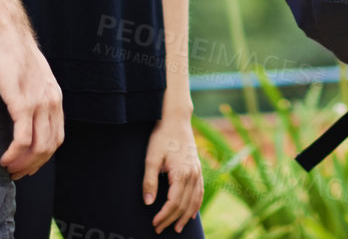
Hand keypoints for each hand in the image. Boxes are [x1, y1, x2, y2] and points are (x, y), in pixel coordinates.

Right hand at [0, 22, 63, 177]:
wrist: (7, 30)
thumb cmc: (14, 50)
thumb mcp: (33, 74)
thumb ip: (34, 91)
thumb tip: (26, 107)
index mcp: (55, 96)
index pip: (56, 137)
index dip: (44, 157)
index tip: (28, 166)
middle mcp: (51, 101)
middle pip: (49, 147)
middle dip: (33, 166)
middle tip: (16, 175)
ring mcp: (38, 103)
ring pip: (38, 147)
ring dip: (23, 164)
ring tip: (8, 170)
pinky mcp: (21, 102)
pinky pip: (22, 138)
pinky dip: (14, 154)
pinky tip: (4, 159)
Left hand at [143, 112, 203, 232]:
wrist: (176, 119)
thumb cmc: (162, 136)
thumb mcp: (151, 157)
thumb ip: (149, 180)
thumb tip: (148, 202)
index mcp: (181, 173)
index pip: (173, 202)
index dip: (164, 215)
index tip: (154, 223)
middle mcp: (193, 175)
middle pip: (183, 205)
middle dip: (171, 219)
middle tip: (159, 229)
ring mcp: (197, 172)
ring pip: (193, 201)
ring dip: (184, 216)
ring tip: (176, 228)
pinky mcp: (198, 168)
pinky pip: (200, 192)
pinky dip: (196, 205)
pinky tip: (191, 213)